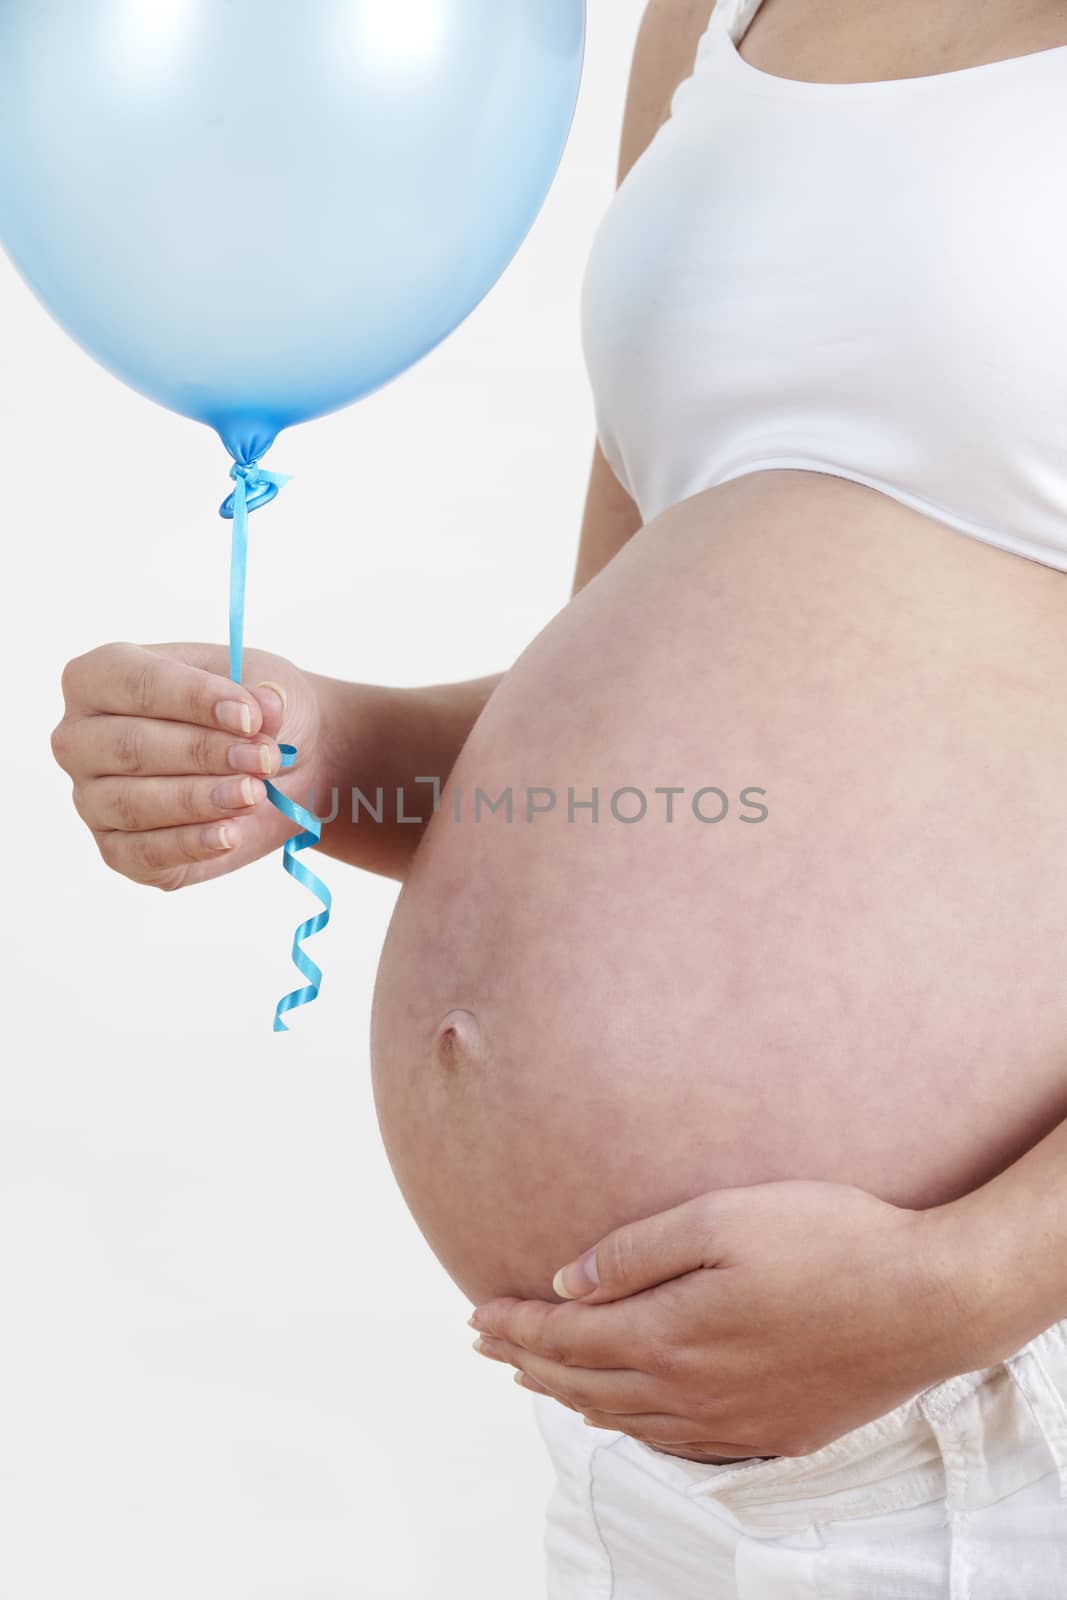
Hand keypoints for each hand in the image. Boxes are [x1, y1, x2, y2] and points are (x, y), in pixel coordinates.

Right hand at [51, 641, 322, 890]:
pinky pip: (143, 853)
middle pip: (130, 746)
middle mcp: (80, 739)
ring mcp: (91, 798)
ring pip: (133, 803)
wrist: (273, 765)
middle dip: (203, 753)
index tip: (250, 716)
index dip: (194, 698)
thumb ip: (260, 693)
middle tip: (264, 759)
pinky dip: (192, 845)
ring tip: (255, 794)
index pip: (134, 683)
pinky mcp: (117, 850)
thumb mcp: (265, 684)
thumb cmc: (249, 712)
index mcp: (99, 679)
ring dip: (201, 799)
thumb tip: (266, 706)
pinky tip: (231, 835)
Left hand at [470, 1180, 978, 1460]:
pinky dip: (629, 1426)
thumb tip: (565, 1282)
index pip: (565, 1340)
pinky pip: (676, 1442)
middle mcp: (691, 1393)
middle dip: (527, 1362)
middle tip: (487, 1343)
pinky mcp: (771, 1432)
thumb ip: (636, 1252)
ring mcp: (732, 1422)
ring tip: (537, 1378)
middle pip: (584, 1386)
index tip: (474, 1311)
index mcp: (670, 1336)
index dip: (514, 1327)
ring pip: (625, 1420)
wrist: (929, 1302)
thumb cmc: (828, 1240)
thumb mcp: (722, 1218)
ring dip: (571, 1397)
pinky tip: (622, 1415)